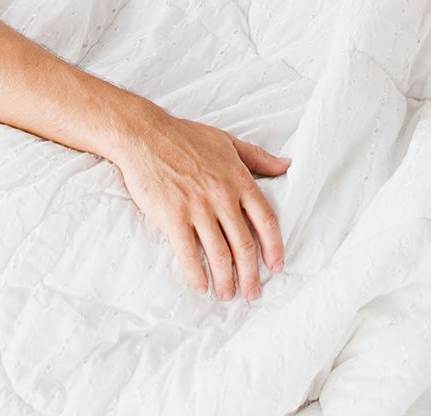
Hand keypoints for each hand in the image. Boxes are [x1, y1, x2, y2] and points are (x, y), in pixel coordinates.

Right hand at [109, 111, 289, 302]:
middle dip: (251, 275)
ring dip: (226, 280)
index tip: (276, 266)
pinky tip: (201, 287)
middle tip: (252, 293)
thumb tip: (286, 165)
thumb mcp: (227, 142)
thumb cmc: (185, 137)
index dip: (274, 247)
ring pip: (220, 254)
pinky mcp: (174, 217)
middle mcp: (222, 196)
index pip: (266, 220)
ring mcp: (198, 208)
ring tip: (227, 294)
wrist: (144, 135)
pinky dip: (197, 275)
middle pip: (245, 245)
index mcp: (238, 179)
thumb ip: (258, 157)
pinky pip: (189, 253)